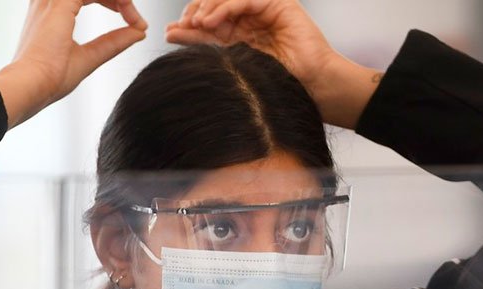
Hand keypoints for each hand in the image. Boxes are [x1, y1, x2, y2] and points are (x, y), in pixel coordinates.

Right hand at [0, 0, 148, 128]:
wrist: (34, 85)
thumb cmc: (52, 77)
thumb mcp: (91, 56)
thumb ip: (113, 42)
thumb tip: (139, 31)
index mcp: (52, 11)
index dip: (113, 3)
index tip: (134, 22)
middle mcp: (48, 1)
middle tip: (136, 18)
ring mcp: (52, 0)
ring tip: (132, 11)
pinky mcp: (59, 3)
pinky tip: (127, 5)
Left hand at [165, 0, 380, 128]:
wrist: (312, 87)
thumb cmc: (282, 81)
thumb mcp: (232, 60)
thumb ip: (205, 44)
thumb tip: (171, 35)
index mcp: (241, 33)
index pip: (209, 21)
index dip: (189, 24)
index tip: (171, 33)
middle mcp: (250, 18)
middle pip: (214, 5)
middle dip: (195, 12)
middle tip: (181, 25)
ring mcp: (263, 9)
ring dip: (207, 8)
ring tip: (195, 23)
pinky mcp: (277, 4)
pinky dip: (225, 7)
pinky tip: (210, 20)